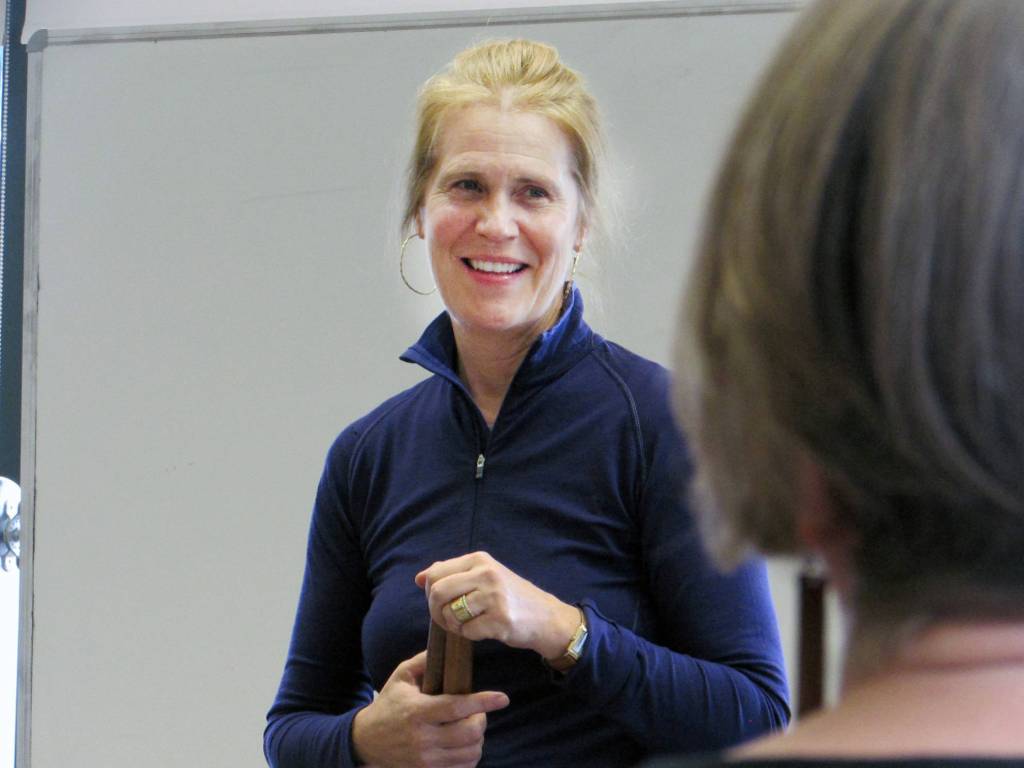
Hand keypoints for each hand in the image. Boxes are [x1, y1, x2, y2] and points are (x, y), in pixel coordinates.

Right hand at [351, 651, 508, 767]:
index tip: (502, 698)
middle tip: (478, 713)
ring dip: (478, 739)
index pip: (457, 708)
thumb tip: (445, 646)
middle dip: (482, 720)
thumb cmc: (388, 705)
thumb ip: (422, 661)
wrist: (366, 741)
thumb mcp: (400, 678)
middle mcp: (423, 738)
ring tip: (471, 728)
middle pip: (469, 733)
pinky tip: (464, 745)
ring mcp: (426, 759)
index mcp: (418, 712)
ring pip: (469, 753)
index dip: (483, 702)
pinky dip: (470, 757)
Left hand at [415, 552, 580, 660]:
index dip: (430, 592)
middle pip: (438, 592)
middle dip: (436, 611)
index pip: (436, 573)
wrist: (546, 617)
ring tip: (467, 625)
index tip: (441, 602)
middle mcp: (486, 573)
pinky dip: (469, 635)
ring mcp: (494, 596)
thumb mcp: (484, 575)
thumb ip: (453, 573)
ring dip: (453, 626)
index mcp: (479, 559)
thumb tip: (419, 578)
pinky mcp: (500, 619)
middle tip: (448, 619)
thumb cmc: (510, 596)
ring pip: (450, 614)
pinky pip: (467, 631)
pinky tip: (482, 630)